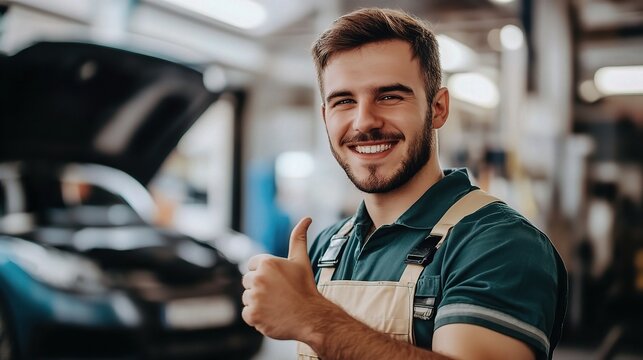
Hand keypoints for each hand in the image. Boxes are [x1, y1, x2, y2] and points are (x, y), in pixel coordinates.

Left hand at [241, 217, 322, 339]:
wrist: (312, 317)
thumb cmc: (306, 288)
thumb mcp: (301, 260)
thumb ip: (298, 238)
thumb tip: (307, 218)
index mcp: (267, 263)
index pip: (252, 265)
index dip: (265, 273)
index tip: (277, 281)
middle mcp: (258, 278)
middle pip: (248, 281)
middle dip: (260, 287)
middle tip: (278, 294)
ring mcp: (254, 298)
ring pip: (247, 297)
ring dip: (258, 302)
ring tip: (277, 305)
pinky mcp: (252, 315)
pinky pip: (247, 313)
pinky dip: (257, 316)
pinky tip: (272, 315)